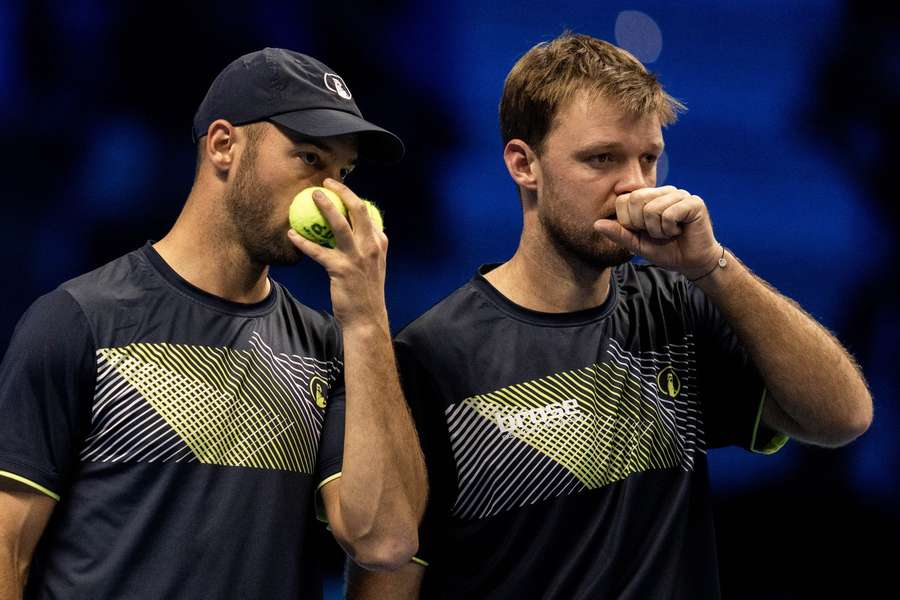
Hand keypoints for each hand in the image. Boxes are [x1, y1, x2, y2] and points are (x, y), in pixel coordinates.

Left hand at [288, 178, 388, 330]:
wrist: (366, 317)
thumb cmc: (366, 291)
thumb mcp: (373, 265)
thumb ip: (367, 248)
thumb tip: (354, 232)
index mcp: (379, 243)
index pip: (368, 213)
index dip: (353, 197)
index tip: (339, 189)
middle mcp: (371, 246)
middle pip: (358, 210)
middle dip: (343, 191)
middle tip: (327, 182)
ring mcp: (357, 257)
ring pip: (340, 224)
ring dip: (325, 206)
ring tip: (312, 195)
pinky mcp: (341, 269)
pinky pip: (318, 251)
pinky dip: (303, 242)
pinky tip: (292, 235)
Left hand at [593, 185, 720, 278]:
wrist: (691, 262)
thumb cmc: (666, 250)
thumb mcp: (637, 244)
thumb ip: (619, 233)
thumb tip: (596, 224)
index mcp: (648, 198)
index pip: (623, 199)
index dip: (629, 221)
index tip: (642, 231)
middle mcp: (663, 192)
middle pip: (635, 199)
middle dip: (642, 225)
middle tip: (657, 233)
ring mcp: (679, 194)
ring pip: (652, 209)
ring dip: (658, 230)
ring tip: (669, 232)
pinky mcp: (693, 202)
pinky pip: (669, 214)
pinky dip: (671, 229)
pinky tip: (680, 230)